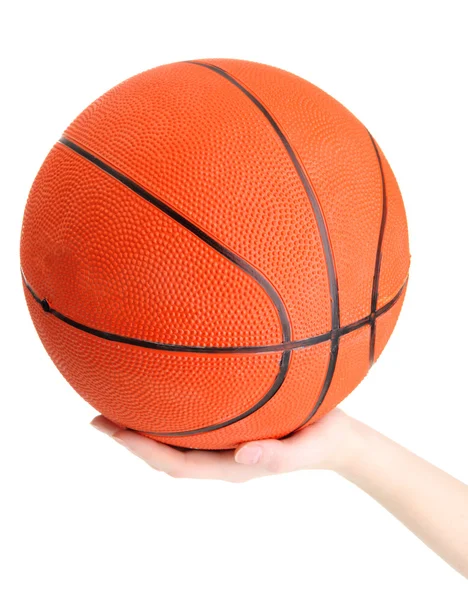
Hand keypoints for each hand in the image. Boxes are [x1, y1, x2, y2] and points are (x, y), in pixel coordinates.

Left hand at [91, 408, 357, 481]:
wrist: (338, 438)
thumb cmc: (323, 440)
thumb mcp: (307, 449)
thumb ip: (278, 456)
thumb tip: (242, 458)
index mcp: (233, 467)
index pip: (178, 463)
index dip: (142, 450)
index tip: (112, 431)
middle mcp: (222, 456)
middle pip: (166, 454)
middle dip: (129, 438)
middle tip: (95, 418)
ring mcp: (226, 442)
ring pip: (176, 439)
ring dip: (144, 425)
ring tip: (115, 404)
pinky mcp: (234, 426)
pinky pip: (194, 423)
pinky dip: (170, 411)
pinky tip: (161, 390)